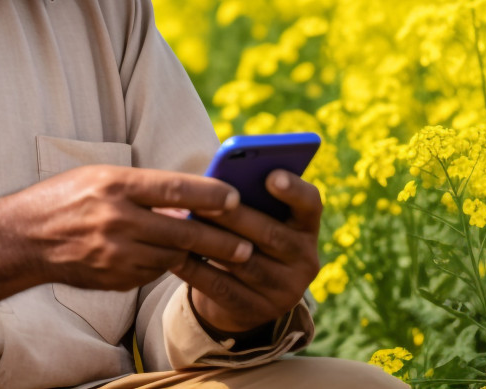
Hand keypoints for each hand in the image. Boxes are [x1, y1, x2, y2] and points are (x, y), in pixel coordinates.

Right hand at [0, 165, 255, 310]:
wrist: (24, 238)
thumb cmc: (66, 198)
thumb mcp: (101, 178)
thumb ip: (142, 188)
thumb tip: (185, 200)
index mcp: (115, 187)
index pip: (173, 189)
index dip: (208, 195)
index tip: (235, 198)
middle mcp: (117, 220)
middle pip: (181, 232)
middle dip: (219, 241)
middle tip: (247, 246)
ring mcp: (114, 254)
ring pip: (170, 257)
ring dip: (197, 256)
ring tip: (228, 255)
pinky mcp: (113, 278)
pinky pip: (151, 273)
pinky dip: (165, 265)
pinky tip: (176, 260)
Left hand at [174, 169, 321, 334]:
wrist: (247, 296)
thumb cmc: (248, 238)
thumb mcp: (260, 219)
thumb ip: (249, 200)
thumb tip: (216, 184)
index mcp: (306, 228)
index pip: (310, 204)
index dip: (294, 189)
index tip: (271, 175)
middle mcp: (305, 260)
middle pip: (271, 234)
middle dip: (234, 216)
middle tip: (204, 200)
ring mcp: (286, 290)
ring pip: (245, 263)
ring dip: (212, 242)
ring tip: (184, 225)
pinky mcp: (258, 311)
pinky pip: (224, 288)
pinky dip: (197, 270)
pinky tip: (175, 255)